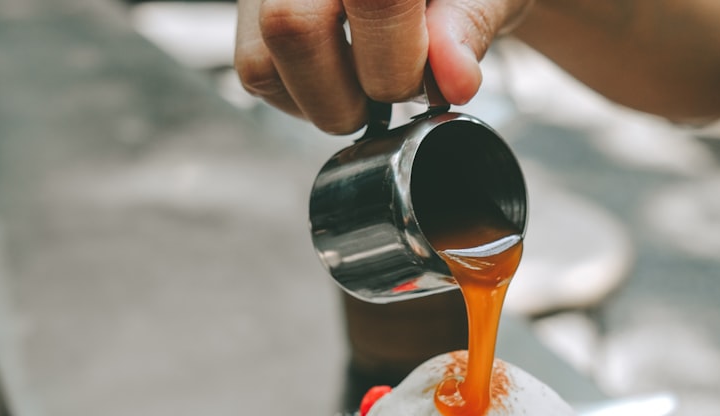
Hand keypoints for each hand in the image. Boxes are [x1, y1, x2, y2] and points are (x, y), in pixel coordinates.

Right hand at [234, 0, 530, 134]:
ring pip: (262, 59)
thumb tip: (453, 81)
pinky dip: (301, 95)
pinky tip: (343, 75)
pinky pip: (255, 69)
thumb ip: (469, 26)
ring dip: (325, 101)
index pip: (375, 0)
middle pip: (292, 27)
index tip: (434, 83)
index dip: (400, 61)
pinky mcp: (249, 5)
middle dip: (352, 93)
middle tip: (395, 93)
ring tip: (370, 81)